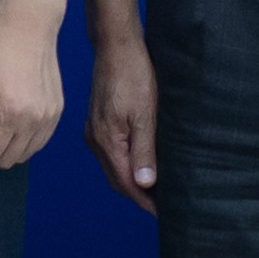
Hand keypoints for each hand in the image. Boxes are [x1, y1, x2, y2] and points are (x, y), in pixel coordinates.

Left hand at [0, 12, 69, 169]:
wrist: (28, 28)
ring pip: (23, 156)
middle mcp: (34, 121)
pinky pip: (38, 144)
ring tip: (2, 114)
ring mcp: (49, 118)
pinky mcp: (57, 114)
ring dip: (7, 143)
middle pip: (5, 160)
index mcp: (10, 113)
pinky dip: (23, 138)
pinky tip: (16, 114)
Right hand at [88, 33, 162, 210]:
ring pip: (114, 166)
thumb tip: (144, 183)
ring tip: (156, 189)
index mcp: (106, 141)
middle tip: (163, 205)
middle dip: (138, 195)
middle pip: (117, 179)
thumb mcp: (145, 113)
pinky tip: (141, 162)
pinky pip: (112, 152)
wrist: (116, 46)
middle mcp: (96, 139)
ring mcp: (95, 130)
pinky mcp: (99, 121)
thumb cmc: (133, 75)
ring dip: (132, 180)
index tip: (164, 212)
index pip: (125, 183)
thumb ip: (144, 150)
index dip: (144, 200)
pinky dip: (126, 163)